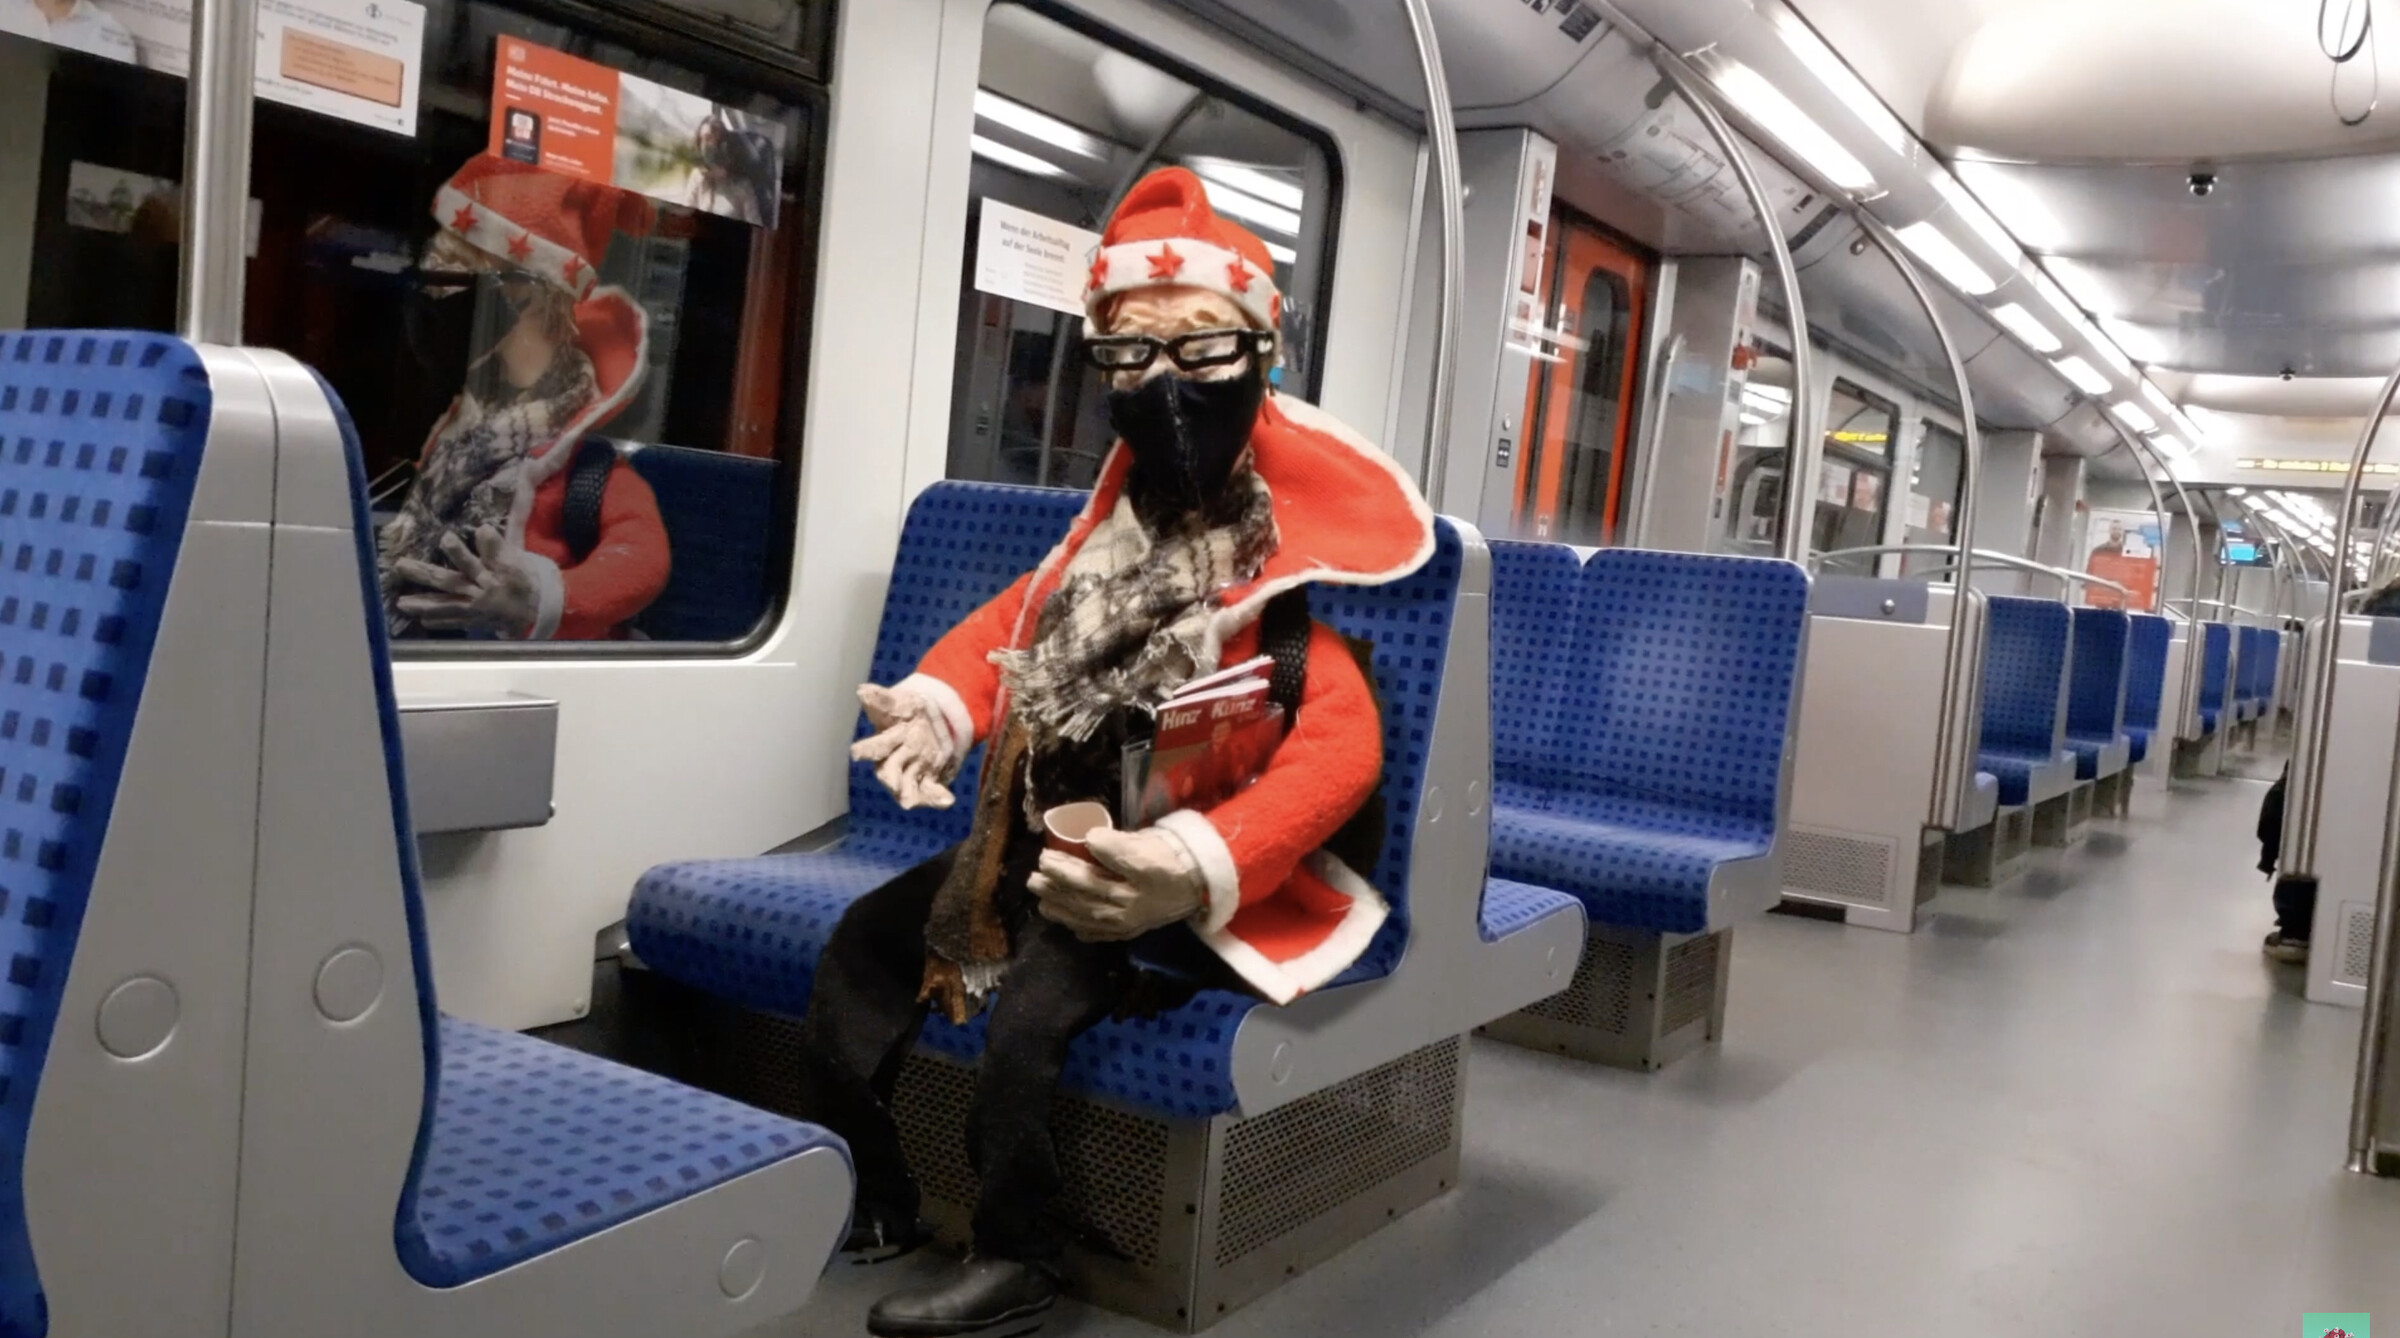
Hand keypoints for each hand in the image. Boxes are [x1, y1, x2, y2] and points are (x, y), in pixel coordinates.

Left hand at [392, 525, 539, 636]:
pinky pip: (453, 620)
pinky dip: (439, 620)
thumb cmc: (523, 579)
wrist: (535, 612)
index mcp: (496, 572)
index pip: (486, 556)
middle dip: (426, 573)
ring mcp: (476, 608)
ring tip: (401, 603)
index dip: (473, 546)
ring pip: (446, 604)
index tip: (461, 533)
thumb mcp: (517, 558)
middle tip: (401, 565)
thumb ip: (497, 545)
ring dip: (424, 603)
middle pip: (452, 580)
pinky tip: (422, 619)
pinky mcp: (473, 619)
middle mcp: (483, 590)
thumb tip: (482, 528)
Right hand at [849, 683, 955, 808]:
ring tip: (910, 801)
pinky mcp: (927, 778)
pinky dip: (936, 797)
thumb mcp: (898, 701)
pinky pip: (928, 791)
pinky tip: (947, 800)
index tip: (856, 753)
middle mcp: (894, 759)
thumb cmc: (908, 708)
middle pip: (888, 771)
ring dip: (909, 794)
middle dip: (890, 778)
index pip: (873, 746)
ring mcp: (911, 770)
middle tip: (893, 785)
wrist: (934, 717)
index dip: (865, 750)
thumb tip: (861, 690)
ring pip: (906, 786)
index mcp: (885, 740)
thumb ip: (882, 699)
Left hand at [1030, 827, 1205, 941]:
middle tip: (1033, 878)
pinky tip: (1074, 930)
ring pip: (1087, 919)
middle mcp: (1125, 912)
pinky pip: (1103, 936)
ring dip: (1062, 911)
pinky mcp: (1133, 930)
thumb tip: (1089, 839)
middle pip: (1082, 900)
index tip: (1044, 856)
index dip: (1063, 868)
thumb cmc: (1174, 858)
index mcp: (1128, 890)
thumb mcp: (1148, 845)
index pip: (1087, 879)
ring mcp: (1128, 924)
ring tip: (1042, 904)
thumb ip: (1119, 845)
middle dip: (1055, 889)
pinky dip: (1085, 932)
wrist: (1204, 883)